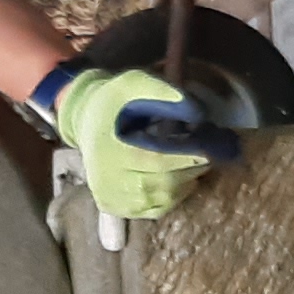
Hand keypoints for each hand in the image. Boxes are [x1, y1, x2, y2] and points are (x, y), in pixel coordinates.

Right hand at [33, 60, 244, 220]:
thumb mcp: (134, 83)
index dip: (188, 157)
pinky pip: (152, 211)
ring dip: (184, 184)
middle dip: (190, 170)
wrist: (84, 119)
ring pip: (161, 201)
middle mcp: (107, 178)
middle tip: (208, 156)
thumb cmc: (113, 101)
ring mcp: (109, 195)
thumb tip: (196, 112)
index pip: (157, 160)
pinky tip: (178, 181)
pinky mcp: (112, 206)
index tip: (210, 148)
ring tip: (193, 166)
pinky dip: (172, 198)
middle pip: (162, 184)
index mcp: (110, 148)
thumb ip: (164, 92)